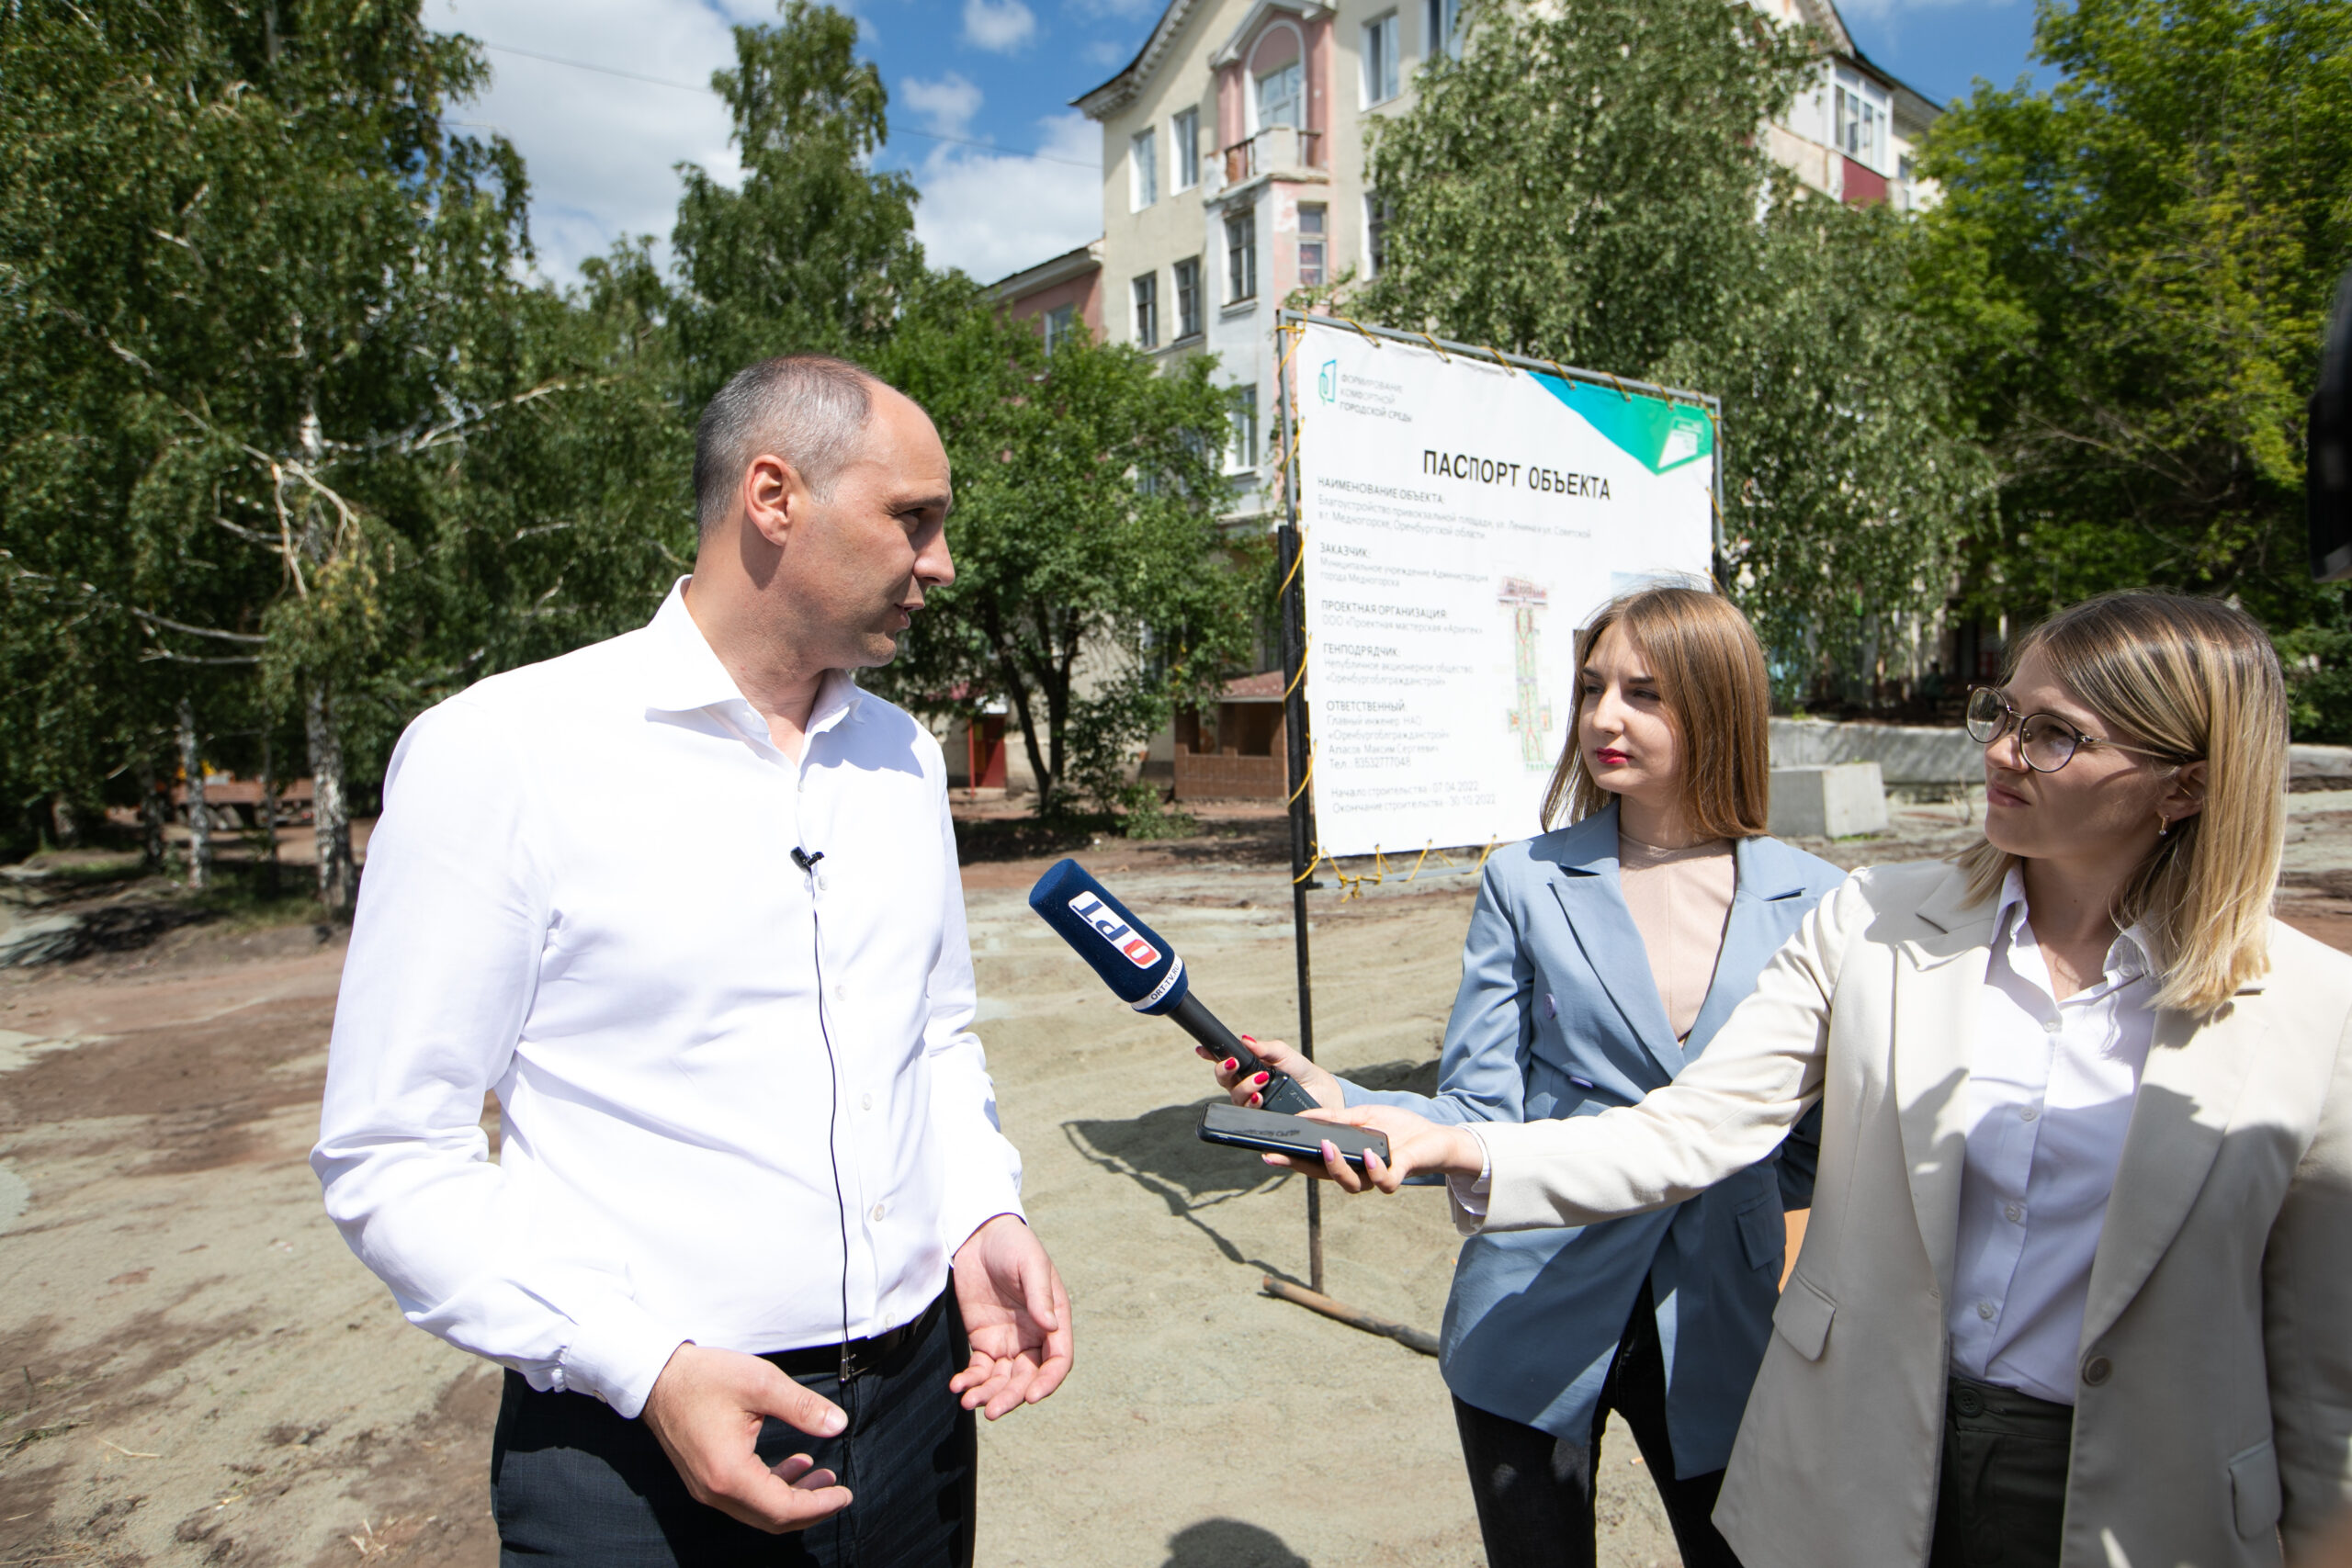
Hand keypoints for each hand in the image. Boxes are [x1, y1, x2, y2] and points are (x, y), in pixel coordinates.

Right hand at [640, 1343, 851, 1532]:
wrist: (657, 1376)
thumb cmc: (705, 1377)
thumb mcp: (761, 1383)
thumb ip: (802, 1407)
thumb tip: (838, 1425)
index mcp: (729, 1473)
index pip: (782, 1509)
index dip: (818, 1506)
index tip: (845, 1494)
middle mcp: (715, 1491)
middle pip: (771, 1519)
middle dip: (810, 1508)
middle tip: (838, 1491)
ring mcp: (707, 1488)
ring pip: (759, 1511)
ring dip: (793, 1497)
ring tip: (823, 1475)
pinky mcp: (705, 1479)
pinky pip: (745, 1497)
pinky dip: (773, 1487)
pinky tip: (795, 1464)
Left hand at [950, 1214, 1073, 1419]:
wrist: (979, 1235)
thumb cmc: (1014, 1246)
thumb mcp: (1031, 1265)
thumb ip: (1040, 1296)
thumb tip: (1050, 1327)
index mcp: (1054, 1321)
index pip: (1058, 1360)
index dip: (1048, 1381)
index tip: (1031, 1396)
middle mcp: (1034, 1337)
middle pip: (1027, 1378)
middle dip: (1011, 1396)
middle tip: (992, 1411)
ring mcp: (1008, 1341)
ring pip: (1002, 1379)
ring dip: (988, 1394)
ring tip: (969, 1402)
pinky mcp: (983, 1341)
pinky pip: (980, 1369)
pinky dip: (970, 1380)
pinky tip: (958, 1387)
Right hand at [1196, 1034, 1344, 1109]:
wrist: (1323, 1093)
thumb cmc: (1302, 1072)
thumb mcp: (1285, 1054)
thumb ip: (1266, 1048)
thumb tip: (1246, 1039)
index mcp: (1249, 1068)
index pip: (1226, 1061)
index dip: (1211, 1056)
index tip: (1202, 1049)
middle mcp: (1247, 1085)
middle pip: (1224, 1080)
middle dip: (1224, 1070)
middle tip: (1235, 1063)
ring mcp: (1253, 1102)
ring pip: (1235, 1097)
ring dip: (1245, 1088)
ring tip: (1261, 1081)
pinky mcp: (1262, 1117)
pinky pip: (1248, 1114)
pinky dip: (1253, 1104)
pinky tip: (1260, 1098)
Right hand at [1258, 1105, 1484, 1194]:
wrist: (1435, 1136)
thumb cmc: (1398, 1127)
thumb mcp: (1360, 1115)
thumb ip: (1333, 1117)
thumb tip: (1302, 1117)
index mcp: (1344, 1158)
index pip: (1311, 1163)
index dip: (1289, 1160)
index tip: (1268, 1153)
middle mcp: (1356, 1173)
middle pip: (1322, 1176)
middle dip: (1298, 1167)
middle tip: (1279, 1155)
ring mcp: (1375, 1177)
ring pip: (1349, 1183)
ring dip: (1336, 1166)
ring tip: (1327, 1146)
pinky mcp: (1398, 1175)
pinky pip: (1382, 1181)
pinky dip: (1374, 1169)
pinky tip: (1368, 1153)